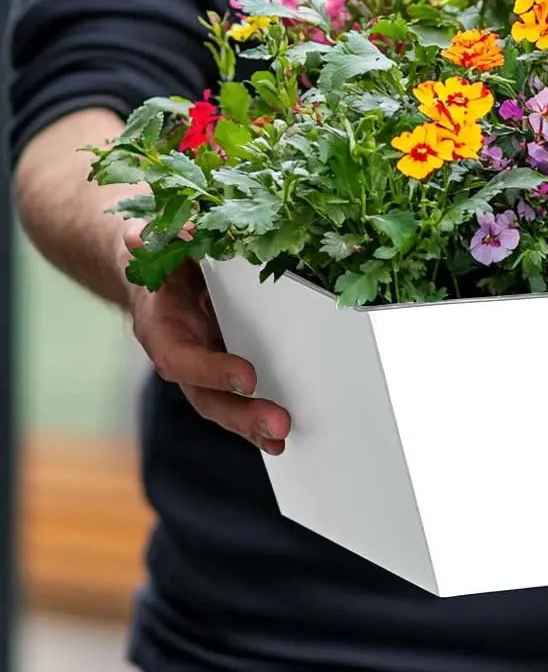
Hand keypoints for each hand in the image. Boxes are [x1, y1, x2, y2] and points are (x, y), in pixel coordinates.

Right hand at [122, 223, 290, 453]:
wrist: (155, 265)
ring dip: (254, 425)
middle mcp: (182, 356)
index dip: (211, 370)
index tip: (248, 376)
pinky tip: (285, 434)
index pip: (180, 359)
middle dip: (241, 414)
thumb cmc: (161, 251)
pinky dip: (259, 419)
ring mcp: (203, 368)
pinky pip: (239, 399)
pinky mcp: (224, 369)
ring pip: (224, 406)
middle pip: (206, 397)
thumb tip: (138, 235)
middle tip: (278, 424)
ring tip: (284, 436)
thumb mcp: (157, 238)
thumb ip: (154, 237)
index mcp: (161, 328)